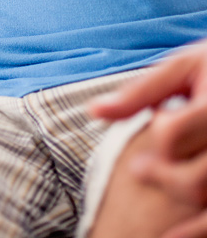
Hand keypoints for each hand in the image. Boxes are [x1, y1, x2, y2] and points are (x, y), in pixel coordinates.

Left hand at [91, 40, 206, 215]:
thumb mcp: (185, 67)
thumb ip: (142, 90)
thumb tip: (93, 111)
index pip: (170, 134)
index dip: (158, 130)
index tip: (160, 118)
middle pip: (191, 179)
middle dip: (160, 175)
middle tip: (139, 168)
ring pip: (206, 196)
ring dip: (178, 195)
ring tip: (160, 178)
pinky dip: (197, 229)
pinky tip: (173, 236)